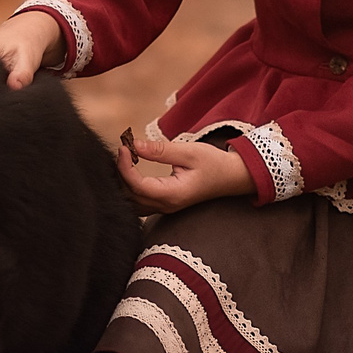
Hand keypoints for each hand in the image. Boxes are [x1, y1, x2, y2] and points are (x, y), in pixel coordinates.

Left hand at [116, 130, 253, 214]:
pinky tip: (131, 170)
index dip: (124, 167)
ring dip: (124, 182)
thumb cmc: (213, 163)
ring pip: (132, 202)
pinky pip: (139, 202)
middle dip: (120, 173)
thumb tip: (134, 145)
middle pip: (130, 196)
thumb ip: (160, 150)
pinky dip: (130, 187)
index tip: (124, 146)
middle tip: (123, 148)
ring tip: (125, 158)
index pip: (137, 186)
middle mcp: (166, 206)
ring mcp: (165, 208)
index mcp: (172, 194)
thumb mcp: (189, 152)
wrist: (231, 177)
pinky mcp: (165, 204)